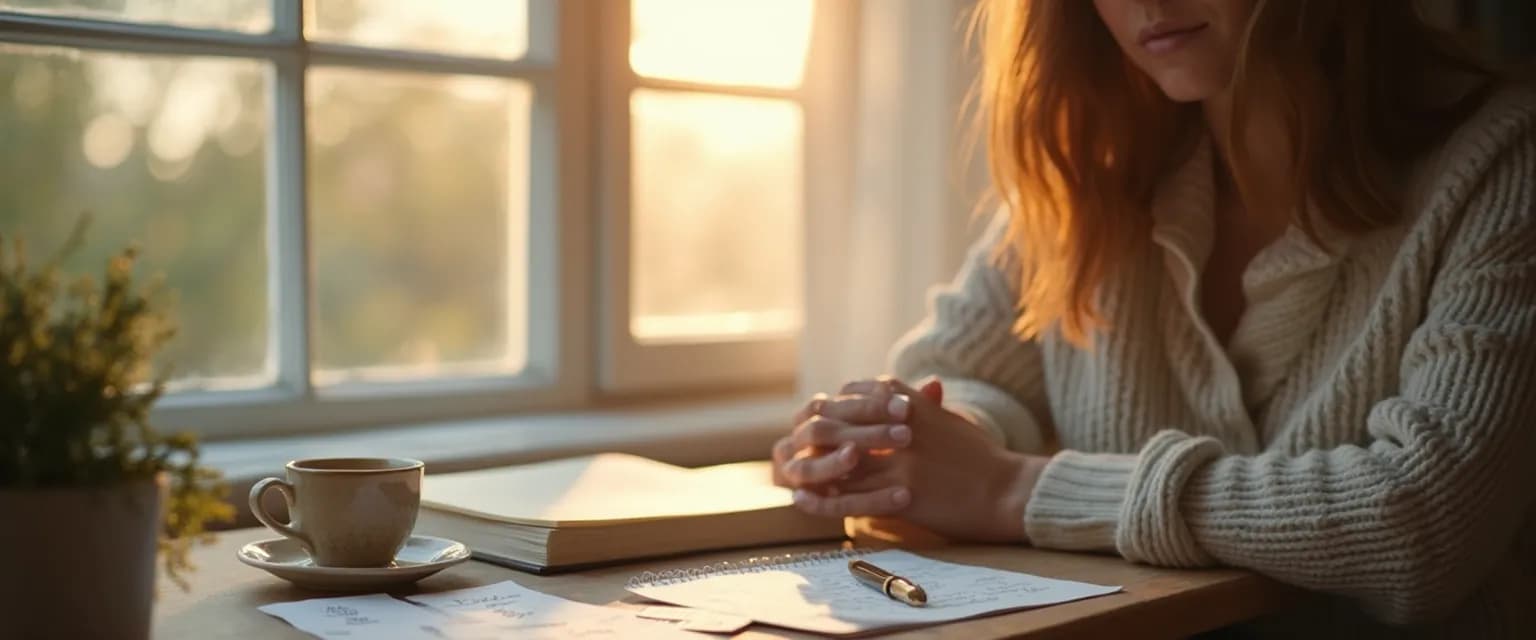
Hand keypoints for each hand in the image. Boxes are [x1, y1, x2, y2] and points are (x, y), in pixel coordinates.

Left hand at [790, 379, 1048, 542]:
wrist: (1009, 489)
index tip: (820, 410)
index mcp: (912, 405)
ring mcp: (900, 463)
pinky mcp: (903, 496)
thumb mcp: (949, 420)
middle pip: (840, 424)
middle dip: (815, 432)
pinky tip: (803, 499)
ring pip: (838, 461)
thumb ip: (923, 405)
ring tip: (791, 470)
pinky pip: (850, 498)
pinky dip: (822, 499)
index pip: (858, 393)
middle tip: (797, 440)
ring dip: (811, 465)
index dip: (834, 403)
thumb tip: (906, 393)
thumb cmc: (983, 457)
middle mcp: (901, 429)